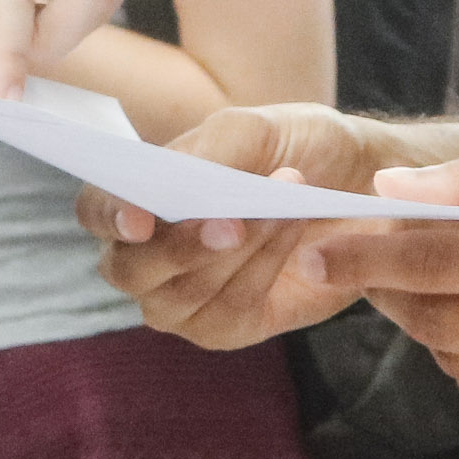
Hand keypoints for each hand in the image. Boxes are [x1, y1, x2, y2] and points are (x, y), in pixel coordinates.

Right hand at [91, 106, 386, 347]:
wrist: (362, 180)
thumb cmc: (294, 146)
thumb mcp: (256, 131)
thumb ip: (211, 153)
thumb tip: (177, 181)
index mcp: (139, 198)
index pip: (97, 212)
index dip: (109, 217)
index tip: (140, 220)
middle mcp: (147, 256)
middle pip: (130, 270)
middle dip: (181, 249)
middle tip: (232, 222)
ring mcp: (183, 299)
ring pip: (183, 296)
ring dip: (237, 254)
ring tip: (284, 207)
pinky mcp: (228, 327)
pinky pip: (228, 312)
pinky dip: (261, 271)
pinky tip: (291, 232)